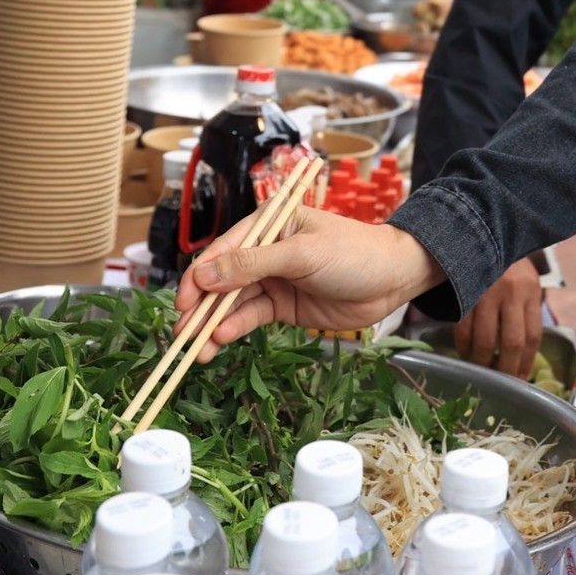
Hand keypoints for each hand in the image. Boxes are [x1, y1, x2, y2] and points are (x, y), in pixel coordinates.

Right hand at [174, 207, 443, 361]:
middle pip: (222, 280)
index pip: (223, 250)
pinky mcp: (283, 306)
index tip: (183, 303)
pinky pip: (251, 317)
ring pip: (233, 303)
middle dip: (201, 308)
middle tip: (182, 335)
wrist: (393, 279)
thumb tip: (205, 274)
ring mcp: (273, 280)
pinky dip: (235, 330)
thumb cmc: (352, 253)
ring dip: (213, 325)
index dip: (199, 277)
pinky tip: (221, 342)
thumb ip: (253, 264)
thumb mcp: (301, 254)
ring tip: (197, 350)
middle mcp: (264, 251)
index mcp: (268, 224)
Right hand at [454, 257, 543, 378]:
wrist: (482, 228)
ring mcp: (486, 292)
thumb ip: (526, 309)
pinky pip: (463, 329)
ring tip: (481, 371)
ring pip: (485, 340)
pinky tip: (464, 353)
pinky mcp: (464, 292)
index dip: (526, 362)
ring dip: (482, 362)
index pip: (533, 336)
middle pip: (512, 343)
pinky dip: (463, 346)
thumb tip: (522, 350)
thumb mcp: (525, 280)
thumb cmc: (506, 261)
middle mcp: (512, 292)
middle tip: (501, 383)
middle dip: (506, 369)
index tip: (521, 378)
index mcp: (531, 291)